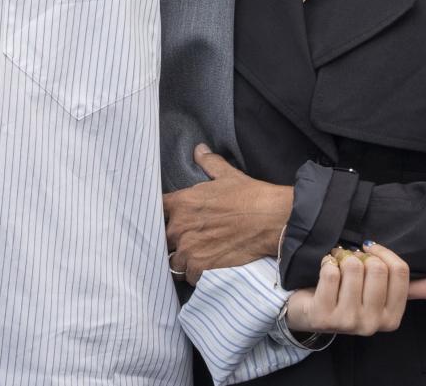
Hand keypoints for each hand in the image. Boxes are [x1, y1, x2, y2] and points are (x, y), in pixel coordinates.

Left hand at [163, 144, 293, 282]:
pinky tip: (203, 270)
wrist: (270, 220)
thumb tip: (199, 149)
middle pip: (160, 239)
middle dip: (171, 241)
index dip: (158, 217)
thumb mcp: (227, 175)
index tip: (165, 221)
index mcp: (181, 203)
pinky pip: (188, 276)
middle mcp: (179, 227)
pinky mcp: (201, 267)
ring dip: (180, 261)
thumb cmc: (249, 196)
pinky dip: (194, 275)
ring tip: (191, 259)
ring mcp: (188, 249)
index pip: (155, 211)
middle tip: (182, 242)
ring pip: (172, 261)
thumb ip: (208, 163)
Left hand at [284, 243, 425, 335]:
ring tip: (337, 267)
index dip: (384, 252)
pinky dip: (326, 262)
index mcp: (393, 318)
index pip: (400, 270)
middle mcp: (373, 324)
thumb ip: (419, 288)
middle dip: (360, 255)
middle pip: (377, 267)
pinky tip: (324, 272)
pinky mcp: (324, 315)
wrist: (308, 311)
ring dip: (342, 258)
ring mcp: (348, 322)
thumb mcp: (384, 293)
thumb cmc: (349, 296)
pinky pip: (331, 271)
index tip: (370, 249)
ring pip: (354, 266)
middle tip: (350, 261)